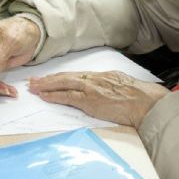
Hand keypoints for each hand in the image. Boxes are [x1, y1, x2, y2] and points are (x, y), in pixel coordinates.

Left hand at [28, 71, 169, 127]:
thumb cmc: (138, 97)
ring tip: (34, 88)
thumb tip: (100, 89)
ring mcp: (90, 89)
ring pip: (63, 84)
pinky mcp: (90, 101)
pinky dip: (54, 96)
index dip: (58, 77)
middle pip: (64, 77)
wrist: (145, 102)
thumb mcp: (120, 84)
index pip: (74, 75)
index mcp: (100, 76)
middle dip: (47, 79)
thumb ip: (107, 86)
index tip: (47, 78)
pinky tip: (45, 96)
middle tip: (33, 81)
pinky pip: (68, 97)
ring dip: (46, 86)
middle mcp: (92, 79)